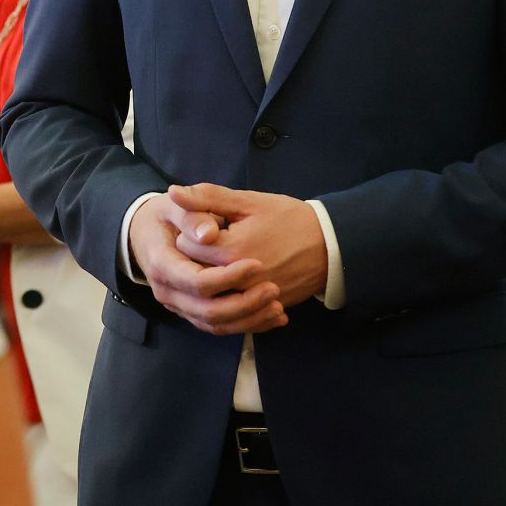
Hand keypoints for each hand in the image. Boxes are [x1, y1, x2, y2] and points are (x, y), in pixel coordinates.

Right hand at [128, 193, 286, 336]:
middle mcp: (168, 292)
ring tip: (278, 307)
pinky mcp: (193, 312)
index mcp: (162, 265)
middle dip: (244, 304)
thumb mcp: (175, 207)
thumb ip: (192, 215)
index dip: (229, 277)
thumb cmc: (167, 217)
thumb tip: (209, 234)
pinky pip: (220, 326)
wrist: (150, 233)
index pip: (197, 282)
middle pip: (208, 311)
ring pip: (215, 324)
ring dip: (249, 319)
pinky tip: (274, 317)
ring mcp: (180, 306)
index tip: (257, 265)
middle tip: (273, 289)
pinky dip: (248, 325)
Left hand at [169, 183, 327, 309]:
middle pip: (194, 272)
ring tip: (220, 261)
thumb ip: (208, 198)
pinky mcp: (263, 309)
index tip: (202, 224)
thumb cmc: (290, 218)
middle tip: (210, 242)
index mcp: (230, 250)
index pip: (184, 245)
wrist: (331, 246)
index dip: (188, 232)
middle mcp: (238, 281)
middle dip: (195, 257)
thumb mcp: (249, 202)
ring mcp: (252, 299)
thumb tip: (173, 193)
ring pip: (212, 295)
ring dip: (209, 280)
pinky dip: (227, 299)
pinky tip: (231, 282)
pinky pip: (234, 312)